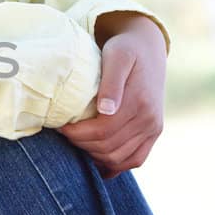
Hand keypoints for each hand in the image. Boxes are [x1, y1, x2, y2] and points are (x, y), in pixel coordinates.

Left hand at [55, 18, 165, 179]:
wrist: (148, 48)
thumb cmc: (125, 49)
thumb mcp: (117, 56)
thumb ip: (111, 82)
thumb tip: (106, 110)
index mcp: (140, 102)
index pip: (103, 130)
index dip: (77, 133)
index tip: (60, 126)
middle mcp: (150, 120)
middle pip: (109, 148)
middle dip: (81, 144)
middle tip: (64, 133)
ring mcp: (154, 129)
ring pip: (120, 159)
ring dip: (95, 156)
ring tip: (77, 142)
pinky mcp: (154, 133)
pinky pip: (135, 160)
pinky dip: (115, 165)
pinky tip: (96, 160)